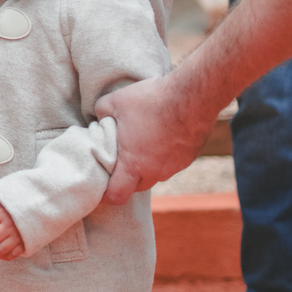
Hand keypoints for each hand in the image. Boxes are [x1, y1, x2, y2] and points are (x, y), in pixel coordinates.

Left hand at [95, 74, 218, 204]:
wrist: (193, 95)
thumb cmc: (152, 100)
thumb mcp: (115, 101)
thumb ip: (100, 113)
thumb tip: (98, 118)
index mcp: (133, 164)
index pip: (117, 195)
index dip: (106, 196)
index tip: (100, 190)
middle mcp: (155, 171)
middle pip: (135, 187)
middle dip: (124, 180)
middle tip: (116, 163)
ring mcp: (174, 167)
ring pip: (154, 175)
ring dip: (144, 168)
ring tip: (138, 147)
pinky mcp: (188, 159)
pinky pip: (170, 165)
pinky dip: (161, 158)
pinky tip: (158, 139)